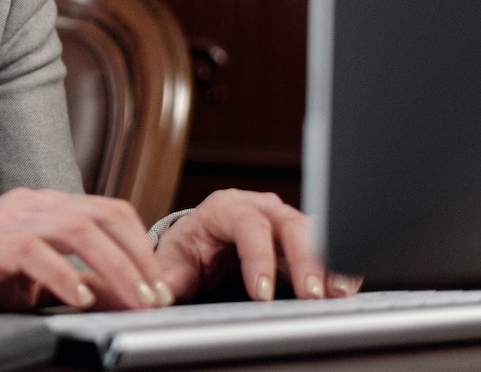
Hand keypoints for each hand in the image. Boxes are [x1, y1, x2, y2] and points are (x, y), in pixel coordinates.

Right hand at [0, 188, 172, 310]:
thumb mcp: (27, 280)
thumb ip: (71, 280)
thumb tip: (121, 298)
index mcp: (40, 207)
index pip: (109, 211)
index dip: (142, 246)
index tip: (161, 286)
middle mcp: (28, 205)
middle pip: (104, 215)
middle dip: (140, 258)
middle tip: (159, 298)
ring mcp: (8, 220)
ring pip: (80, 229)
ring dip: (117, 268)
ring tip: (135, 302)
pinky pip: (38, 252)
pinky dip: (66, 276)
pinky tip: (80, 300)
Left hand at [154, 189, 361, 302]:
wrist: (205, 241)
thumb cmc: (192, 247)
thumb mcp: (175, 260)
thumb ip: (170, 276)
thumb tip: (159, 294)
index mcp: (226, 208)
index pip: (246, 225)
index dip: (257, 257)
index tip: (261, 292)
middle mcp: (260, 209)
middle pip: (289, 224)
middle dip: (303, 259)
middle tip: (311, 295)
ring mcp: (285, 222)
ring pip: (315, 233)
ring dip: (328, 263)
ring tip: (337, 294)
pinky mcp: (304, 240)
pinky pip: (328, 246)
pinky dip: (338, 266)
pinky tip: (345, 288)